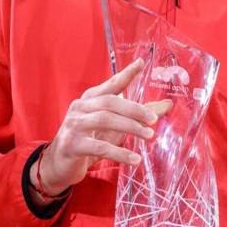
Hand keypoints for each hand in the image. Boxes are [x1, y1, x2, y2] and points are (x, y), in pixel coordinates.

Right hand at [33, 59, 172, 196]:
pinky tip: (134, 159)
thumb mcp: (112, 126)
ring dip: (130, 127)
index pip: (110, 84)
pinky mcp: (72, 145)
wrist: (59, 163)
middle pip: (109, 102)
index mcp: (89, 99)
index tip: (140, 63)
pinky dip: (119, 153)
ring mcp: (74, 125)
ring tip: (149, 136)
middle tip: (153, 120)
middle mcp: (80, 108)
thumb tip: (167, 105)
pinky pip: (99, 147)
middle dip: (134, 109)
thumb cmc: (88, 140)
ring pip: (104, 120)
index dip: (125, 74)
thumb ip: (136, 115)